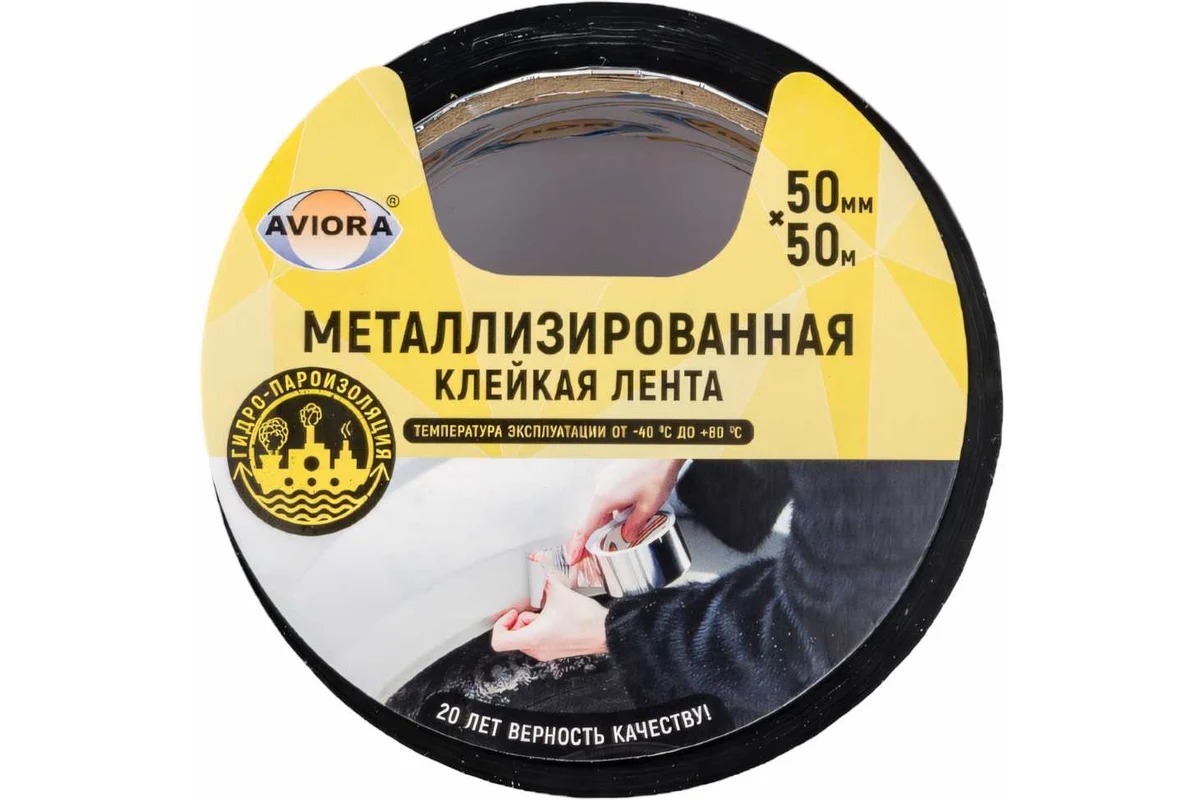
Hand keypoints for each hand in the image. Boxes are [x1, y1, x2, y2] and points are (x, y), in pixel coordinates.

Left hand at [491, 576, 608, 661]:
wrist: (606, 632)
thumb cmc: (586, 621)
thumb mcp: (560, 592)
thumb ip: (545, 577)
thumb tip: (538, 563)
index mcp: (533, 638)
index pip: (499, 641)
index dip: (501, 624)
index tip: (512, 612)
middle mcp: (538, 649)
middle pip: (514, 637)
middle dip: (520, 619)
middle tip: (533, 608)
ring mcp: (547, 652)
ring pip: (526, 638)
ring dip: (531, 623)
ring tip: (546, 611)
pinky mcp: (556, 650)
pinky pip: (539, 640)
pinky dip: (541, 628)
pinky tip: (554, 616)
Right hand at [567, 459, 684, 563]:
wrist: (662, 448)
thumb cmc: (656, 470)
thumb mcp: (648, 507)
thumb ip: (634, 525)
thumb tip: (626, 536)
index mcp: (604, 498)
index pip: (585, 528)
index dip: (578, 546)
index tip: (573, 558)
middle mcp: (601, 487)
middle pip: (593, 519)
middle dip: (594, 537)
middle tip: (594, 553)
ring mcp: (607, 479)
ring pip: (603, 508)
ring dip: (609, 523)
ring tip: (619, 535)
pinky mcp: (615, 474)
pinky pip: (610, 497)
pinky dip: (614, 510)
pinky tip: (628, 514)